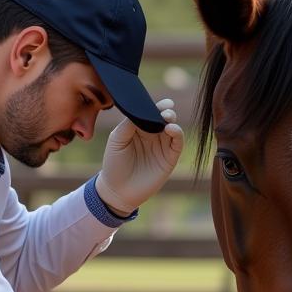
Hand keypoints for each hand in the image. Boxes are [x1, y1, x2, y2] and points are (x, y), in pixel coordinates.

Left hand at [96, 98, 184, 214]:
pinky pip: (178, 143)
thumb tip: (143, 111)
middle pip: (163, 118)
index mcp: (139, 128)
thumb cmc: (114, 164)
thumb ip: (129, 124)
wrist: (118, 190)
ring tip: (167, 118)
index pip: (150, 112)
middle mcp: (152, 135)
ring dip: (172, 120)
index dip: (155, 105)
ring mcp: (162, 146)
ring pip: (173, 128)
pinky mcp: (169, 158)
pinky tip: (171, 129)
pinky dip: (178, 133)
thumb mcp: (117, 139)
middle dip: (166, 111)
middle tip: (164, 110)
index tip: (160, 101)